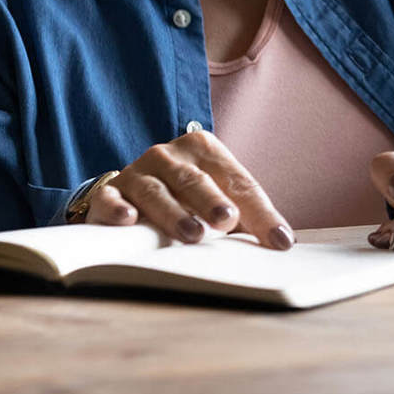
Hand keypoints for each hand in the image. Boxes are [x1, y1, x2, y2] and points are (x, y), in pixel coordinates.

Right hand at [83, 130, 294, 248]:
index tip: (280, 242)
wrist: (128, 190)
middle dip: (213, 201)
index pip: (239, 182)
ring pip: (157, 190)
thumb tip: (284, 244)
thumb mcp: (218, 198)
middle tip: (228, 220)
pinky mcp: (109, 191)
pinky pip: (111, 198)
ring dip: (174, 212)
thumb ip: (247, 216)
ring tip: (192, 233)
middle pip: (196, 180)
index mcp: (205, 150)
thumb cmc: (184, 197)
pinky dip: (118, 208)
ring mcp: (137, 171)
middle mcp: (170, 155)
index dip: (261, 213)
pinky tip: (128, 220)